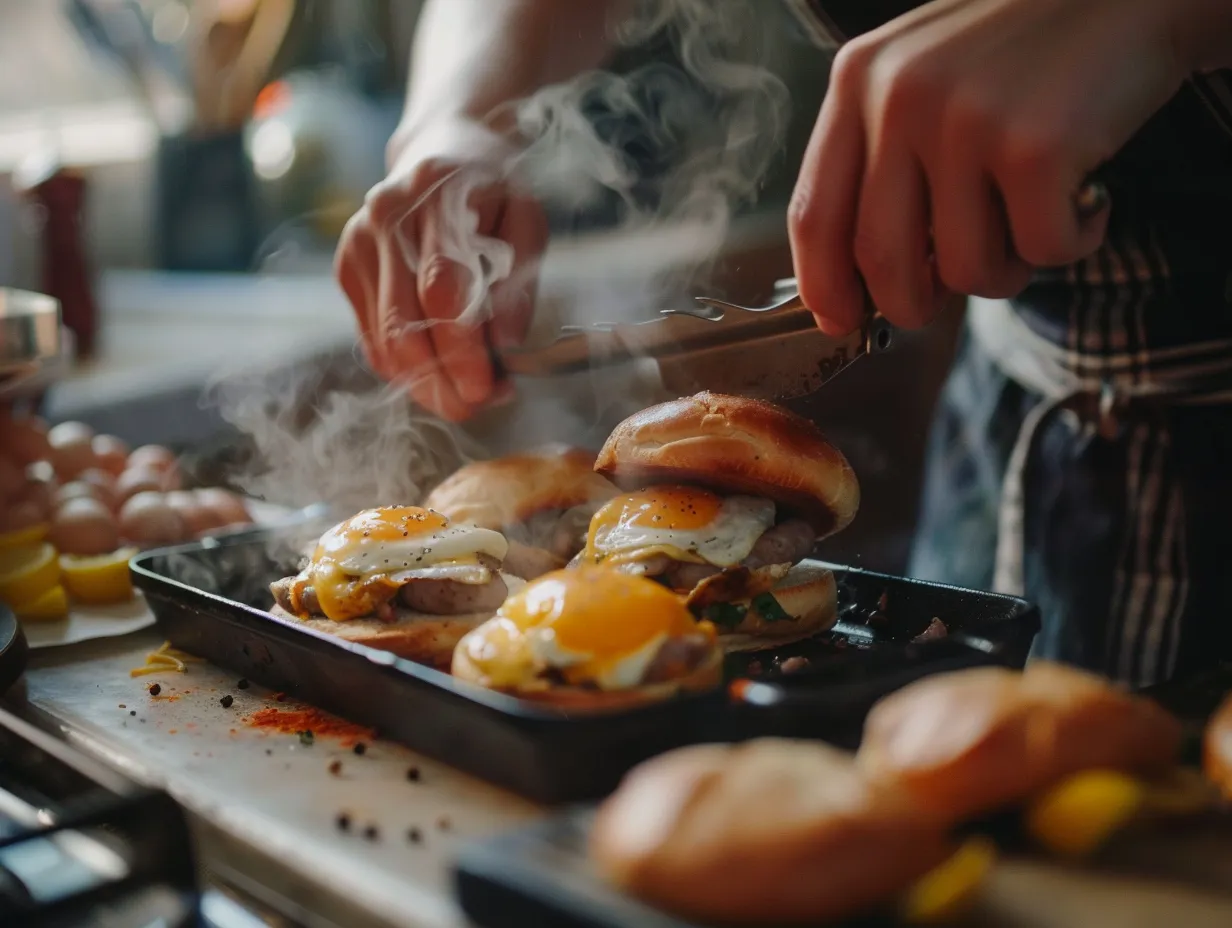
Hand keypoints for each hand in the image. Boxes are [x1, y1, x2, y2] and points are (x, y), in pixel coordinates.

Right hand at [335, 117, 548, 420]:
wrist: (443, 147)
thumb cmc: (494, 189)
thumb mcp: (527, 223)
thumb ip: (518, 283)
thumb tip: (506, 347)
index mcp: (439, 197)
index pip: (441, 289)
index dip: (463, 350)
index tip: (490, 388)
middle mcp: (387, 219)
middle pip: (404, 325)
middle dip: (443, 382)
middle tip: (480, 405)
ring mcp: (358, 243)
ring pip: (383, 342)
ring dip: (425, 385)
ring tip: (465, 396)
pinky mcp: (346, 266)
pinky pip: (372, 339)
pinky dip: (404, 370)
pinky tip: (437, 375)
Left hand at [788, 0, 1190, 334]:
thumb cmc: (1027, 47)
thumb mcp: (924, 74)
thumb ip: (882, 156)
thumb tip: (860, 279)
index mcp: (859, 80)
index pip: (814, 213)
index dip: (824, 286)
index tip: (842, 322)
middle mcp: (900, 96)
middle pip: (880, 260)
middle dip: (912, 304)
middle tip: (944, 296)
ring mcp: (966, 121)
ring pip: (965, 269)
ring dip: (1007, 269)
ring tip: (1035, 216)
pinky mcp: (1036, 147)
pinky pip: (1041, 253)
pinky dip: (1072, 244)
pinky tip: (1086, 198)